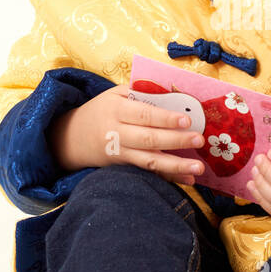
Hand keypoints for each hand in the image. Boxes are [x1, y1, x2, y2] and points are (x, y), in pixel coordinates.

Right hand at [46, 82, 209, 182]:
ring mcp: (120, 153)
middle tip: (198, 140)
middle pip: (149, 139)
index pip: (144, 114)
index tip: (187, 119)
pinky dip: (168, 178)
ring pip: (149, 161)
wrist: (71, 137)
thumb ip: (140, 92)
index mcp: (116, 110)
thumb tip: (172, 91)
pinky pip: (148, 173)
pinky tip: (188, 180)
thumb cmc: (101, 110)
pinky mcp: (123, 167)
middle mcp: (117, 133)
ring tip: (198, 168)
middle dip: (176, 141)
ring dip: (176, 166)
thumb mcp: (114, 94)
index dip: (165, 118)